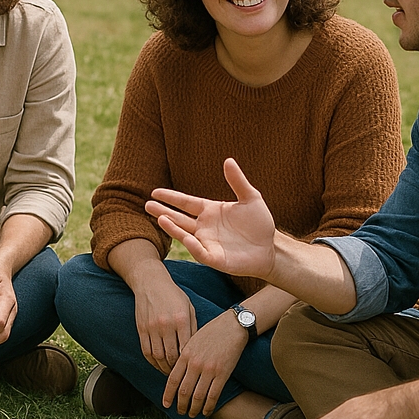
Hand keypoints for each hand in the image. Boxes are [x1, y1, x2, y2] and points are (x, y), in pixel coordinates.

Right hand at [133, 275, 196, 373]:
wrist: (150, 282)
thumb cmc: (173, 295)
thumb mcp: (189, 307)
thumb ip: (193, 328)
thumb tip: (196, 349)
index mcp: (181, 319)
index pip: (186, 349)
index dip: (188, 362)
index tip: (192, 369)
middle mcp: (166, 324)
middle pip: (171, 356)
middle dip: (176, 369)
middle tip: (181, 375)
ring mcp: (152, 327)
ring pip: (158, 357)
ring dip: (164, 368)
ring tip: (170, 372)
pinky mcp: (141, 328)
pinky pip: (146, 351)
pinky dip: (153, 362)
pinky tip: (158, 364)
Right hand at [146, 158, 275, 278]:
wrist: (271, 248)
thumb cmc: (260, 224)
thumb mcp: (250, 198)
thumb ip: (238, 181)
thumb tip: (228, 160)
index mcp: (210, 211)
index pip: (186, 203)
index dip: (171, 197)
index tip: (155, 192)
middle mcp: (204, 227)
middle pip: (179, 218)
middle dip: (163, 212)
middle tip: (147, 205)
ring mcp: (208, 243)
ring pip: (185, 234)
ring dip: (172, 227)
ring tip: (160, 218)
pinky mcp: (215, 258)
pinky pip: (200, 252)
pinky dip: (192, 246)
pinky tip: (186, 237)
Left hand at [162, 311, 245, 417]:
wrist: (232, 326)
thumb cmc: (212, 331)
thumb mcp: (192, 340)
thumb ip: (185, 355)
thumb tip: (178, 372)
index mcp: (185, 354)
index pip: (172, 379)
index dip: (168, 394)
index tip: (166, 404)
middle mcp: (195, 363)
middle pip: (183, 391)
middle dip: (180, 405)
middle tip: (180, 412)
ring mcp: (209, 369)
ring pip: (197, 396)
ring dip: (193, 409)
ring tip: (192, 415)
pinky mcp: (222, 374)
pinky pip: (213, 395)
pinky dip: (208, 406)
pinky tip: (206, 412)